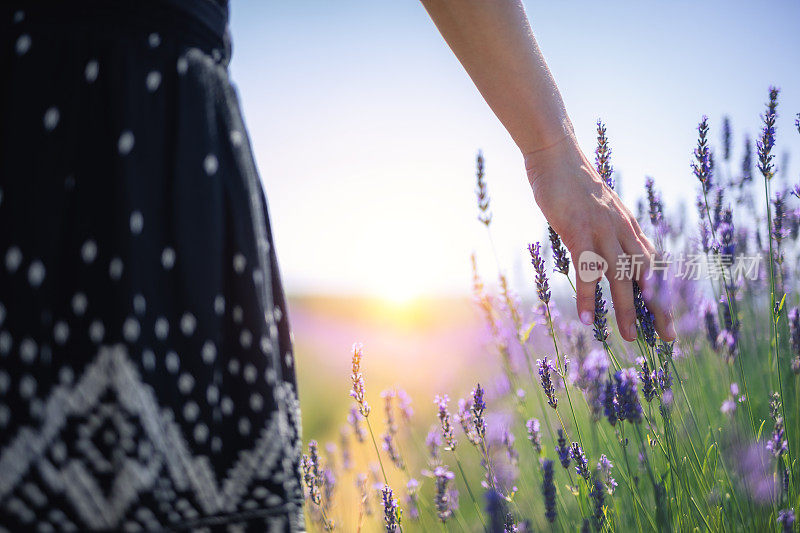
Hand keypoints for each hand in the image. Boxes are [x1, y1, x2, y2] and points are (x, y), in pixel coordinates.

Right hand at [525, 135, 675, 342]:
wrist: (557, 156)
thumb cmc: (574, 184)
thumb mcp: (601, 210)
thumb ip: (608, 232)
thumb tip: (607, 256)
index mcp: (629, 227)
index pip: (654, 266)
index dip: (664, 294)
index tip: (669, 319)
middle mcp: (623, 231)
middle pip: (647, 276)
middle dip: (658, 308)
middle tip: (664, 338)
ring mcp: (603, 231)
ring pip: (621, 276)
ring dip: (626, 308)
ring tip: (627, 336)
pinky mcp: (579, 231)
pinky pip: (587, 270)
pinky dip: (588, 296)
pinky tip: (586, 318)